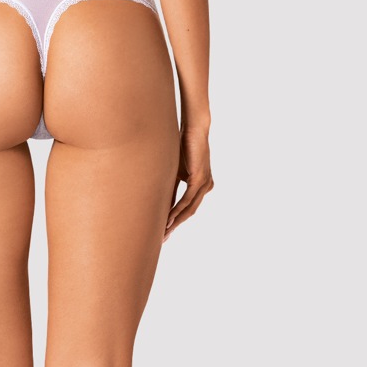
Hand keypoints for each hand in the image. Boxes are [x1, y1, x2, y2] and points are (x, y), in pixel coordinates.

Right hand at [163, 124, 212, 243]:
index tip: (164, 231)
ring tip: (164, 232)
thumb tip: (160, 203)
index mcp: (201, 185)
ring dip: (176, 221)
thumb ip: (171, 188)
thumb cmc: (182, 146)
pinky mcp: (200, 179)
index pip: (187, 207)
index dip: (176, 220)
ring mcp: (205, 184)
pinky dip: (177, 209)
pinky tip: (168, 218)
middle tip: (163, 238)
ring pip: (189, 208)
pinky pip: (188, 199)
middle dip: (175, 225)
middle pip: (189, 212)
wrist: (193, 128)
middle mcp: (206, 186)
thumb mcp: (174, 171)